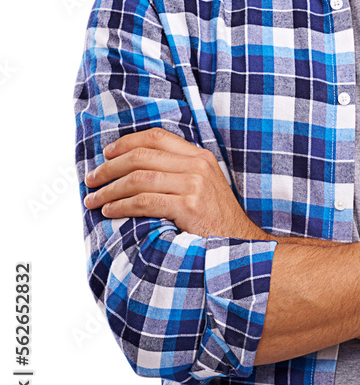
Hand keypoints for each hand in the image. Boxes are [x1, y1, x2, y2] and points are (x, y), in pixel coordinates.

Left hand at [83, 127, 268, 239]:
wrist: (242, 247)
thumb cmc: (216, 223)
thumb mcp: (203, 187)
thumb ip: (178, 173)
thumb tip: (135, 170)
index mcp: (200, 157)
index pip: (157, 137)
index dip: (126, 142)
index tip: (106, 153)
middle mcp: (198, 166)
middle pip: (142, 156)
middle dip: (110, 167)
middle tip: (91, 179)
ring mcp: (195, 185)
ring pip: (139, 178)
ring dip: (110, 189)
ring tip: (94, 200)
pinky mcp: (189, 207)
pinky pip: (144, 201)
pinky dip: (121, 206)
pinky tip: (110, 211)